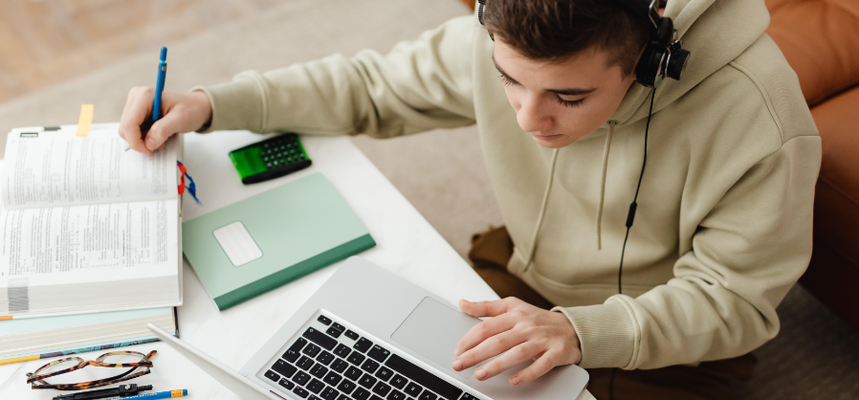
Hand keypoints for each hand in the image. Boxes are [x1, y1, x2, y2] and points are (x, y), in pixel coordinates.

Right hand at [118, 87, 211, 155]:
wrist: (196, 106)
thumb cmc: (191, 110)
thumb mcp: (181, 120)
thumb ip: (163, 130)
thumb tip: (148, 144)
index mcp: (145, 96)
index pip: (129, 123)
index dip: (136, 141)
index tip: (149, 151)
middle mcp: (136, 97)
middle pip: (125, 127)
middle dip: (139, 142)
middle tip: (158, 146)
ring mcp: (135, 104)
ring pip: (127, 130)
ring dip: (141, 140)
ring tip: (160, 140)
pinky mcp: (136, 111)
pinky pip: (132, 130)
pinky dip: (143, 137)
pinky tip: (157, 136)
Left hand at [452, 297, 580, 385]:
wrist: (572, 327)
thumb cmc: (537, 319)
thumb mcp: (512, 306)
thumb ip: (486, 307)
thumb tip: (463, 303)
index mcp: (514, 315)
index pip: (487, 327)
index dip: (469, 339)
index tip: (457, 351)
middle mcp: (527, 326)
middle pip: (497, 341)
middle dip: (475, 354)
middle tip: (459, 364)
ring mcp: (542, 340)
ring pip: (517, 353)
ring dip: (497, 365)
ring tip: (480, 374)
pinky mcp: (556, 353)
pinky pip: (541, 365)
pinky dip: (527, 373)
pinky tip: (514, 381)